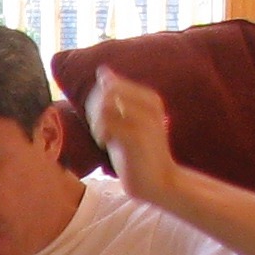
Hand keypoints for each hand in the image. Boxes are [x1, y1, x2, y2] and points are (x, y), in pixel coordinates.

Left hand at [84, 71, 185, 209]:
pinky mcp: (138, 137)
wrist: (161, 183)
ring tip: (103, 138)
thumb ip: (116, 97)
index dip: (96, 100)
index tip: (101, 120)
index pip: (110, 84)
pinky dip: (100, 134)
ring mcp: (145, 120)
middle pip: (106, 91)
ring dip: (96, 123)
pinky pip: (107, 124)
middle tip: (99, 130)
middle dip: (94, 110)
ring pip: (104, 106)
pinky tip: (106, 145)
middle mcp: (150, 105)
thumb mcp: (128, 122)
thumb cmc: (140, 154)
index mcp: (150, 98)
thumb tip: (103, 71)